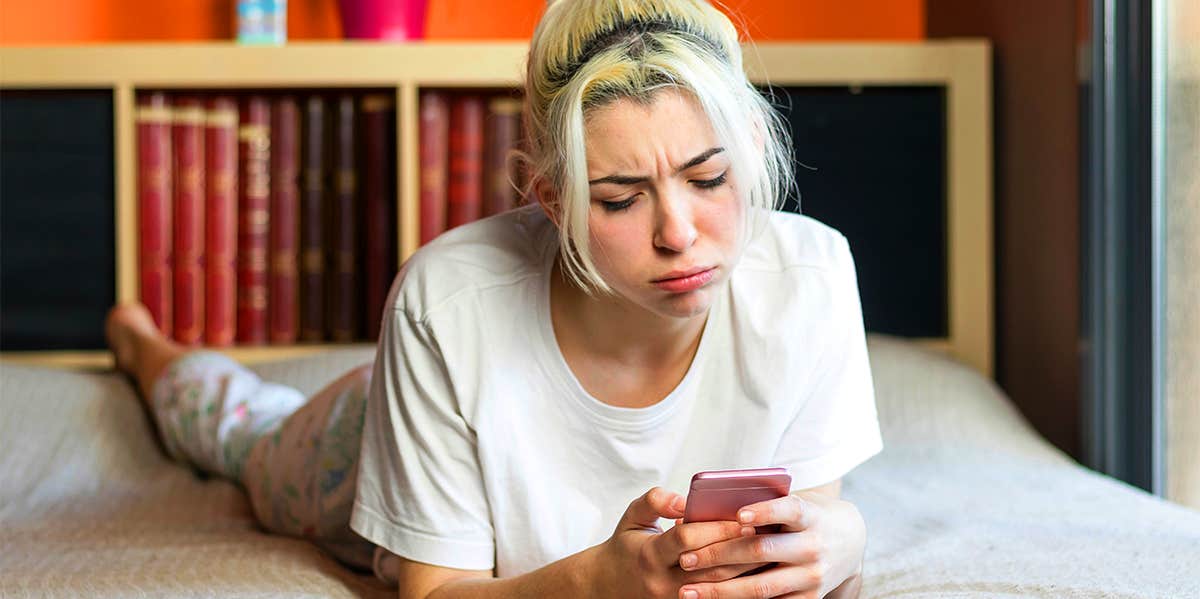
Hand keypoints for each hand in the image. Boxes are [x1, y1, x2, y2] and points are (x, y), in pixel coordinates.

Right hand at [591, 487, 773, 598]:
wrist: (608, 586)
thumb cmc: (627, 545)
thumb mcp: (632, 517)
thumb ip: (655, 501)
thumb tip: (682, 499)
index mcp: (649, 555)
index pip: (686, 540)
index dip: (716, 528)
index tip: (743, 517)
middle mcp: (663, 582)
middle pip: (710, 567)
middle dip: (741, 549)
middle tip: (768, 534)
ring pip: (718, 588)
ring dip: (746, 571)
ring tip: (770, 552)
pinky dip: (737, 587)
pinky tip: (756, 574)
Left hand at [674, 492, 865, 598]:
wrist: (848, 541)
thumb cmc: (804, 517)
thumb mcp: (793, 503)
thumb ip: (761, 506)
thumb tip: (706, 509)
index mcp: (809, 516)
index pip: (789, 510)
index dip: (765, 512)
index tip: (738, 516)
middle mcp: (813, 547)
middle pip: (761, 551)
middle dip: (719, 555)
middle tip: (686, 559)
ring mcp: (812, 577)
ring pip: (760, 586)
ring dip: (720, 590)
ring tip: (688, 590)